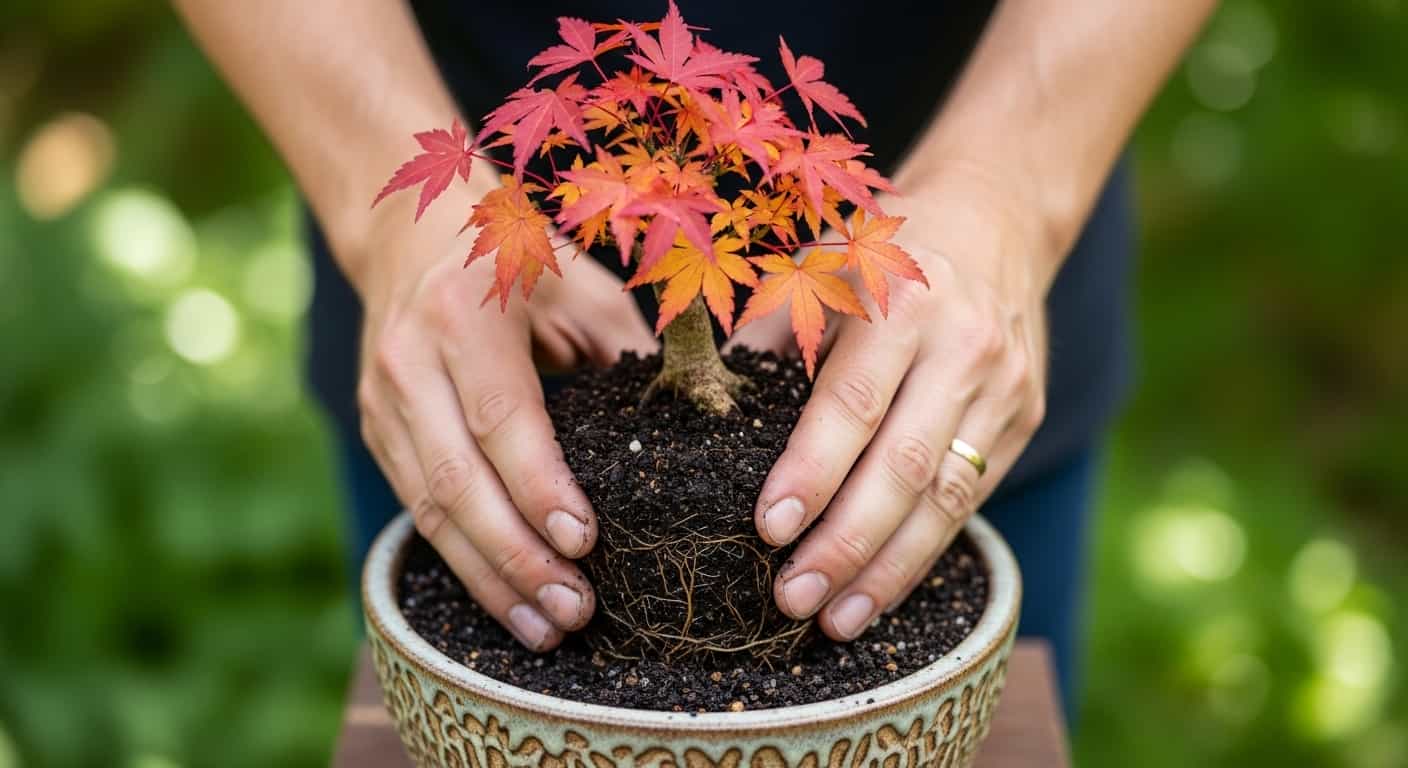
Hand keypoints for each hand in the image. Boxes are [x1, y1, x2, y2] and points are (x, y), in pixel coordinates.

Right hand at [351, 179, 655, 650]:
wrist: (409, 235)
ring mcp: (382, 401)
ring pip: (429, 510)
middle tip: (574, 611)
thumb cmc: (516, 256)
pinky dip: (464, 562)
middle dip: (517, 557)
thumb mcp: (579, 285)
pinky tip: (506, 599)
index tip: (586, 543)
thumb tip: (693, 428)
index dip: (539, 487)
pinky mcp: (377, 433)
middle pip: (457, 480)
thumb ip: (626, 352)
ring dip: (489, 577)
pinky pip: (417, 511)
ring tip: (545, 628)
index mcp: (466, 314)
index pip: (501, 418)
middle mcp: (410, 361)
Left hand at [754, 170, 1051, 640]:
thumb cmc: (880, 258)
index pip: (853, 403)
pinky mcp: (1023, 421)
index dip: (812, 471)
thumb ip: (768, 336)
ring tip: (835, 620)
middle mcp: (960, 348)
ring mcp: (1003, 389)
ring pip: (946, 498)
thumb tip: (705, 413)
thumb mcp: (819, 270)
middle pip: (904, 465)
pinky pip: (970, 501)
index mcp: (900, 303)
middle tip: (792, 597)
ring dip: (889, 569)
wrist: (996, 227)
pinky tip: (880, 590)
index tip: (769, 529)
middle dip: (846, 542)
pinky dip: (923, 553)